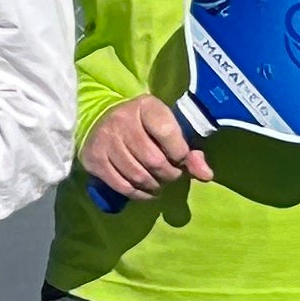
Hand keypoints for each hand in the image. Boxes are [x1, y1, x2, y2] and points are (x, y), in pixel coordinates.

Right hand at [83, 95, 210, 203]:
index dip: (180, 153)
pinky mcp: (93, 159)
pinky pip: (121, 185)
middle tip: (171, 175)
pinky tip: (146, 190)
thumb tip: (206, 176)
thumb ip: (190, 151)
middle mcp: (121, 121)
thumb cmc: (144, 125)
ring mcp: (104, 141)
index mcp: (145, 107)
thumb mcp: (169, 128)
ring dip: (154, 185)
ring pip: (138, 176)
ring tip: (158, 182)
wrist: (102, 119)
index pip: (168, 134)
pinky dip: (138, 193)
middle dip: (169, 174)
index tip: (180, 158)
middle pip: (154, 160)